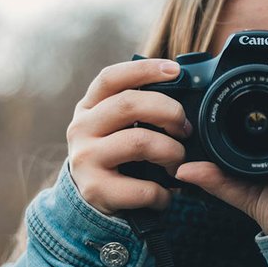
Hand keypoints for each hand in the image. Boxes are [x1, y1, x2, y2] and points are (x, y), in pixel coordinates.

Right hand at [66, 59, 190, 214]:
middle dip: (169, 112)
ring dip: (172, 153)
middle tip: (186, 129)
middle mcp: (81, 128)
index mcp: (89, 106)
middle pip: (129, 104)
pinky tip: (167, 192)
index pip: (111, 78)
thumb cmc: (117, 153)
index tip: (175, 70)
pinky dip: (164, 192)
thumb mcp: (120, 125)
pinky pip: (144, 187)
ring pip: (139, 142)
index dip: (144, 69)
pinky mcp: (95, 189)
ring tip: (177, 162)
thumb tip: (183, 86)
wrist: (92, 197)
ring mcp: (85, 159)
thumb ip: (141, 105)